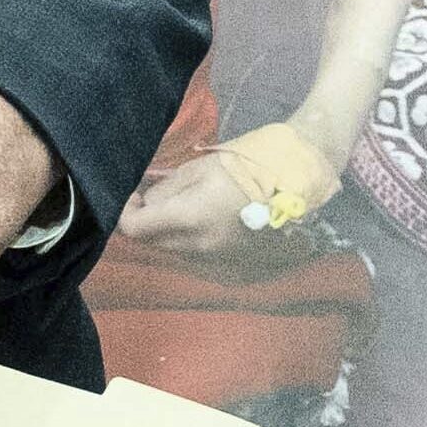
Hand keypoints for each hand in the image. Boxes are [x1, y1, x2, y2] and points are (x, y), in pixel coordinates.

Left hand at [116, 138, 324, 278]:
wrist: (301, 179)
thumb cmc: (249, 164)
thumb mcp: (200, 167)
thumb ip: (166, 189)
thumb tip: (148, 203)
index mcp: (190, 218)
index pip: (136, 229)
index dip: (125, 212)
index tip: (132, 195)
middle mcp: (201, 246)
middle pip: (154, 243)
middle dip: (147, 221)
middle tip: (152, 197)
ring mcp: (220, 258)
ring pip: (176, 251)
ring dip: (170, 232)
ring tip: (182, 206)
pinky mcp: (236, 262)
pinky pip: (200, 255)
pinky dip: (192, 239)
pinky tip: (206, 219)